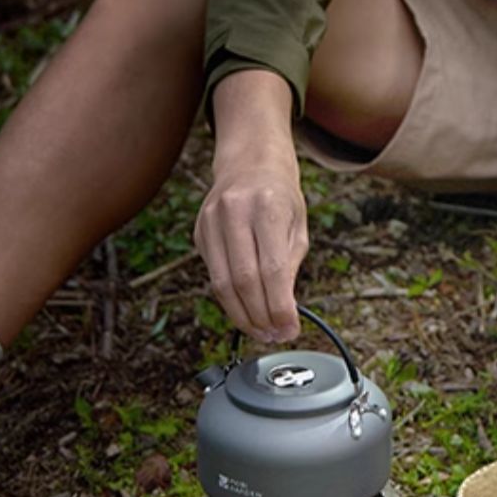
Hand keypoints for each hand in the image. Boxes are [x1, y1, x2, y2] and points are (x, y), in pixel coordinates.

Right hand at [194, 72, 307, 341]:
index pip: (272, 269)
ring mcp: (210, 220)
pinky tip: (245, 309)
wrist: (249, 160)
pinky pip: (213, 274)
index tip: (290, 328)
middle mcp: (234, 211)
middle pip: (243, 280)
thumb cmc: (280, 194)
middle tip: (274, 336)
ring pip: (221, 283)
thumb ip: (289, 266)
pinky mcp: (198, 231)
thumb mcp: (298, 225)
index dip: (279, 306)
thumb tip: (283, 312)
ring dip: (242, 315)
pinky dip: (230, 298)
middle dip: (260, 316)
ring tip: (260, 331)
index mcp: (267, 206)